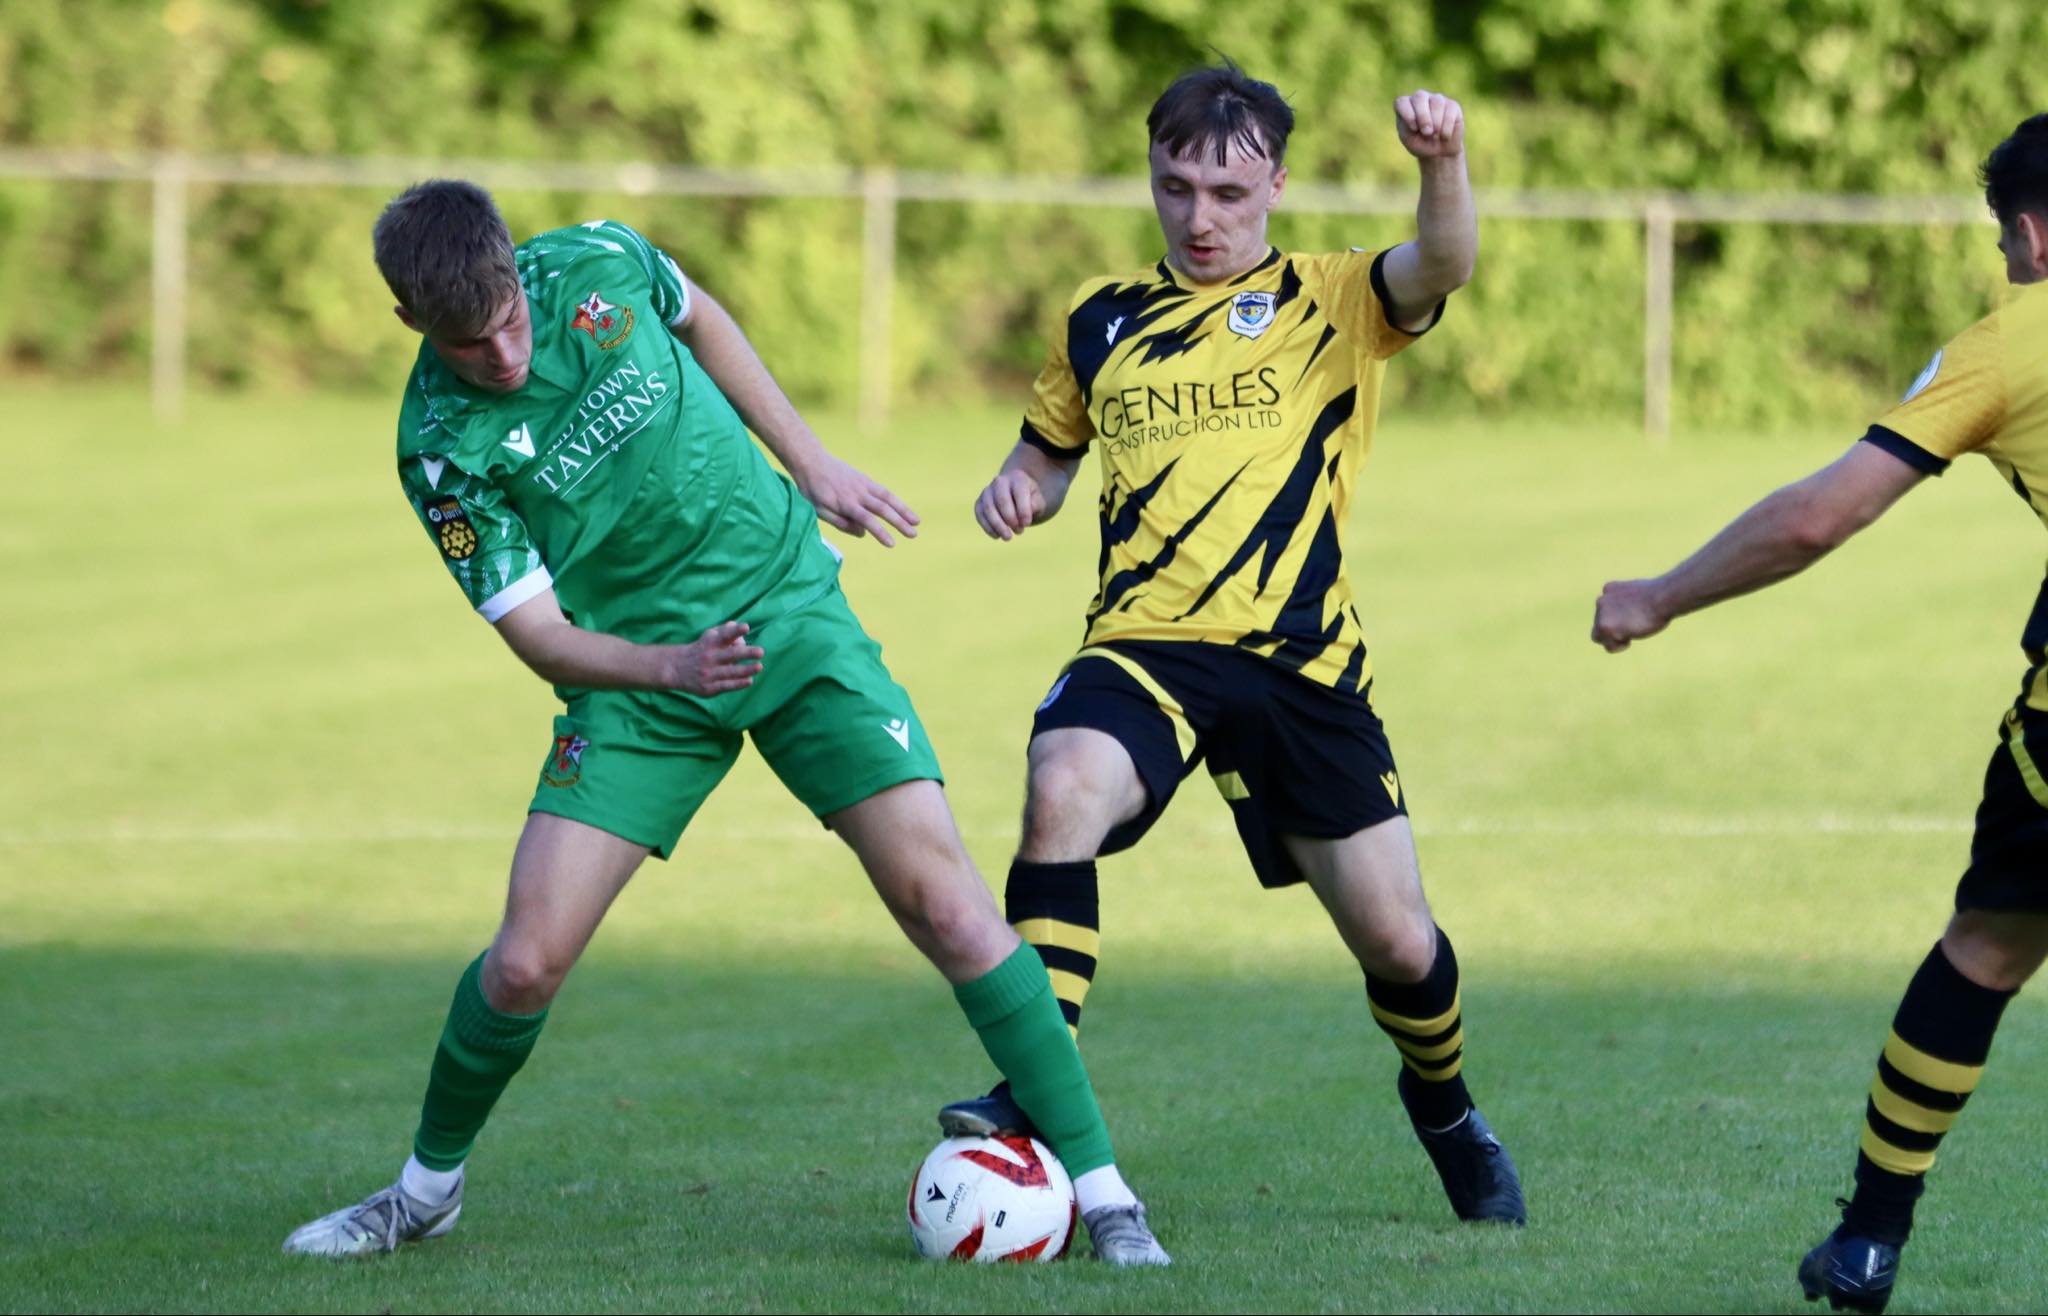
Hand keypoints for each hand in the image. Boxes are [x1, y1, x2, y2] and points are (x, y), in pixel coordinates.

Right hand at [662, 621, 764, 694]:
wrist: (676, 669)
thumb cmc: (701, 649)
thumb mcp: (710, 637)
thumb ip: (726, 631)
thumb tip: (743, 630)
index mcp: (711, 642)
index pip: (724, 635)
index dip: (735, 631)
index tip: (746, 627)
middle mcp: (709, 657)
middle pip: (730, 654)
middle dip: (746, 652)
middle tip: (760, 651)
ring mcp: (709, 673)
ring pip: (730, 672)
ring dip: (746, 669)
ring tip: (759, 667)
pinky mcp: (709, 687)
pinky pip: (726, 685)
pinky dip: (738, 684)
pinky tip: (749, 681)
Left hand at [795, 453, 919, 546]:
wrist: (812, 461)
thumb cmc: (812, 490)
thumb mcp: (818, 511)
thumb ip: (840, 523)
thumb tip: (863, 533)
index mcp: (845, 503)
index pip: (867, 520)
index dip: (880, 532)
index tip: (892, 544)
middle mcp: (858, 493)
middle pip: (883, 509)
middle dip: (900, 522)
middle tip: (913, 535)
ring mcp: (863, 484)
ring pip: (888, 498)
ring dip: (904, 510)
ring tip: (917, 522)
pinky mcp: (865, 479)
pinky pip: (884, 491)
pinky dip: (896, 500)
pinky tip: (904, 509)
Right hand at [973, 469, 1044, 540]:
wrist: (1016, 496)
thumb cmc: (1029, 499)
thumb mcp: (1038, 501)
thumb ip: (1035, 505)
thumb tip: (1024, 517)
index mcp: (1018, 478)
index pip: (1019, 492)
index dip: (1023, 510)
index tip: (1027, 524)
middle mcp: (1000, 481)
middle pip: (1002, 500)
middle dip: (1010, 518)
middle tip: (1019, 531)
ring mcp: (987, 491)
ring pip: (989, 508)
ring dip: (998, 525)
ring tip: (1008, 537)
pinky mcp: (979, 502)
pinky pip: (980, 514)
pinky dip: (988, 527)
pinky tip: (997, 536)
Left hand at [1394, 89, 1464, 159]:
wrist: (1439, 151)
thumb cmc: (1420, 144)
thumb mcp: (1410, 139)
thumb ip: (1409, 128)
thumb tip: (1426, 119)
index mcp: (1406, 106)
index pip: (1401, 102)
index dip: (1407, 114)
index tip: (1413, 129)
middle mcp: (1421, 98)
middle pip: (1420, 97)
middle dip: (1423, 116)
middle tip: (1427, 132)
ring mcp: (1437, 99)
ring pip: (1437, 102)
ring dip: (1436, 122)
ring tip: (1435, 136)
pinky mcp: (1452, 105)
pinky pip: (1450, 111)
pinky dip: (1447, 127)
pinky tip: (1445, 136)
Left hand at [1591, 580, 1671, 652]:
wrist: (1662, 598)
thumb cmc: (1661, 599)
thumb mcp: (1641, 596)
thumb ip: (1628, 605)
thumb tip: (1625, 617)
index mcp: (1609, 590)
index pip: (1605, 611)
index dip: (1619, 619)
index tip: (1635, 617)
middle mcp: (1601, 600)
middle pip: (1600, 625)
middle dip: (1616, 629)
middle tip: (1635, 625)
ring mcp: (1601, 614)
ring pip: (1599, 637)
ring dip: (1616, 639)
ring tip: (1633, 630)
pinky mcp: (1604, 626)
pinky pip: (1608, 646)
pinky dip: (1620, 647)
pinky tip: (1631, 637)